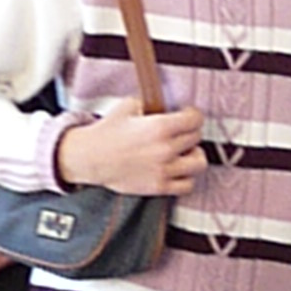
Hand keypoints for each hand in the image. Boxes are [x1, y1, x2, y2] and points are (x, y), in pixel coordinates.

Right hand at [55, 99, 206, 196]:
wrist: (90, 158)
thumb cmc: (107, 132)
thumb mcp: (127, 106)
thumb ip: (149, 104)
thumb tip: (163, 105)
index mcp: (159, 127)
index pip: (195, 119)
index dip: (193, 115)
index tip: (188, 115)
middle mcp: (165, 149)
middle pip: (197, 138)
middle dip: (191, 133)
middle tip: (182, 133)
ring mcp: (164, 170)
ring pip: (199, 163)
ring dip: (195, 155)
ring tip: (185, 153)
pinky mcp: (159, 187)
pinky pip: (187, 185)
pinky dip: (187, 178)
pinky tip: (179, 170)